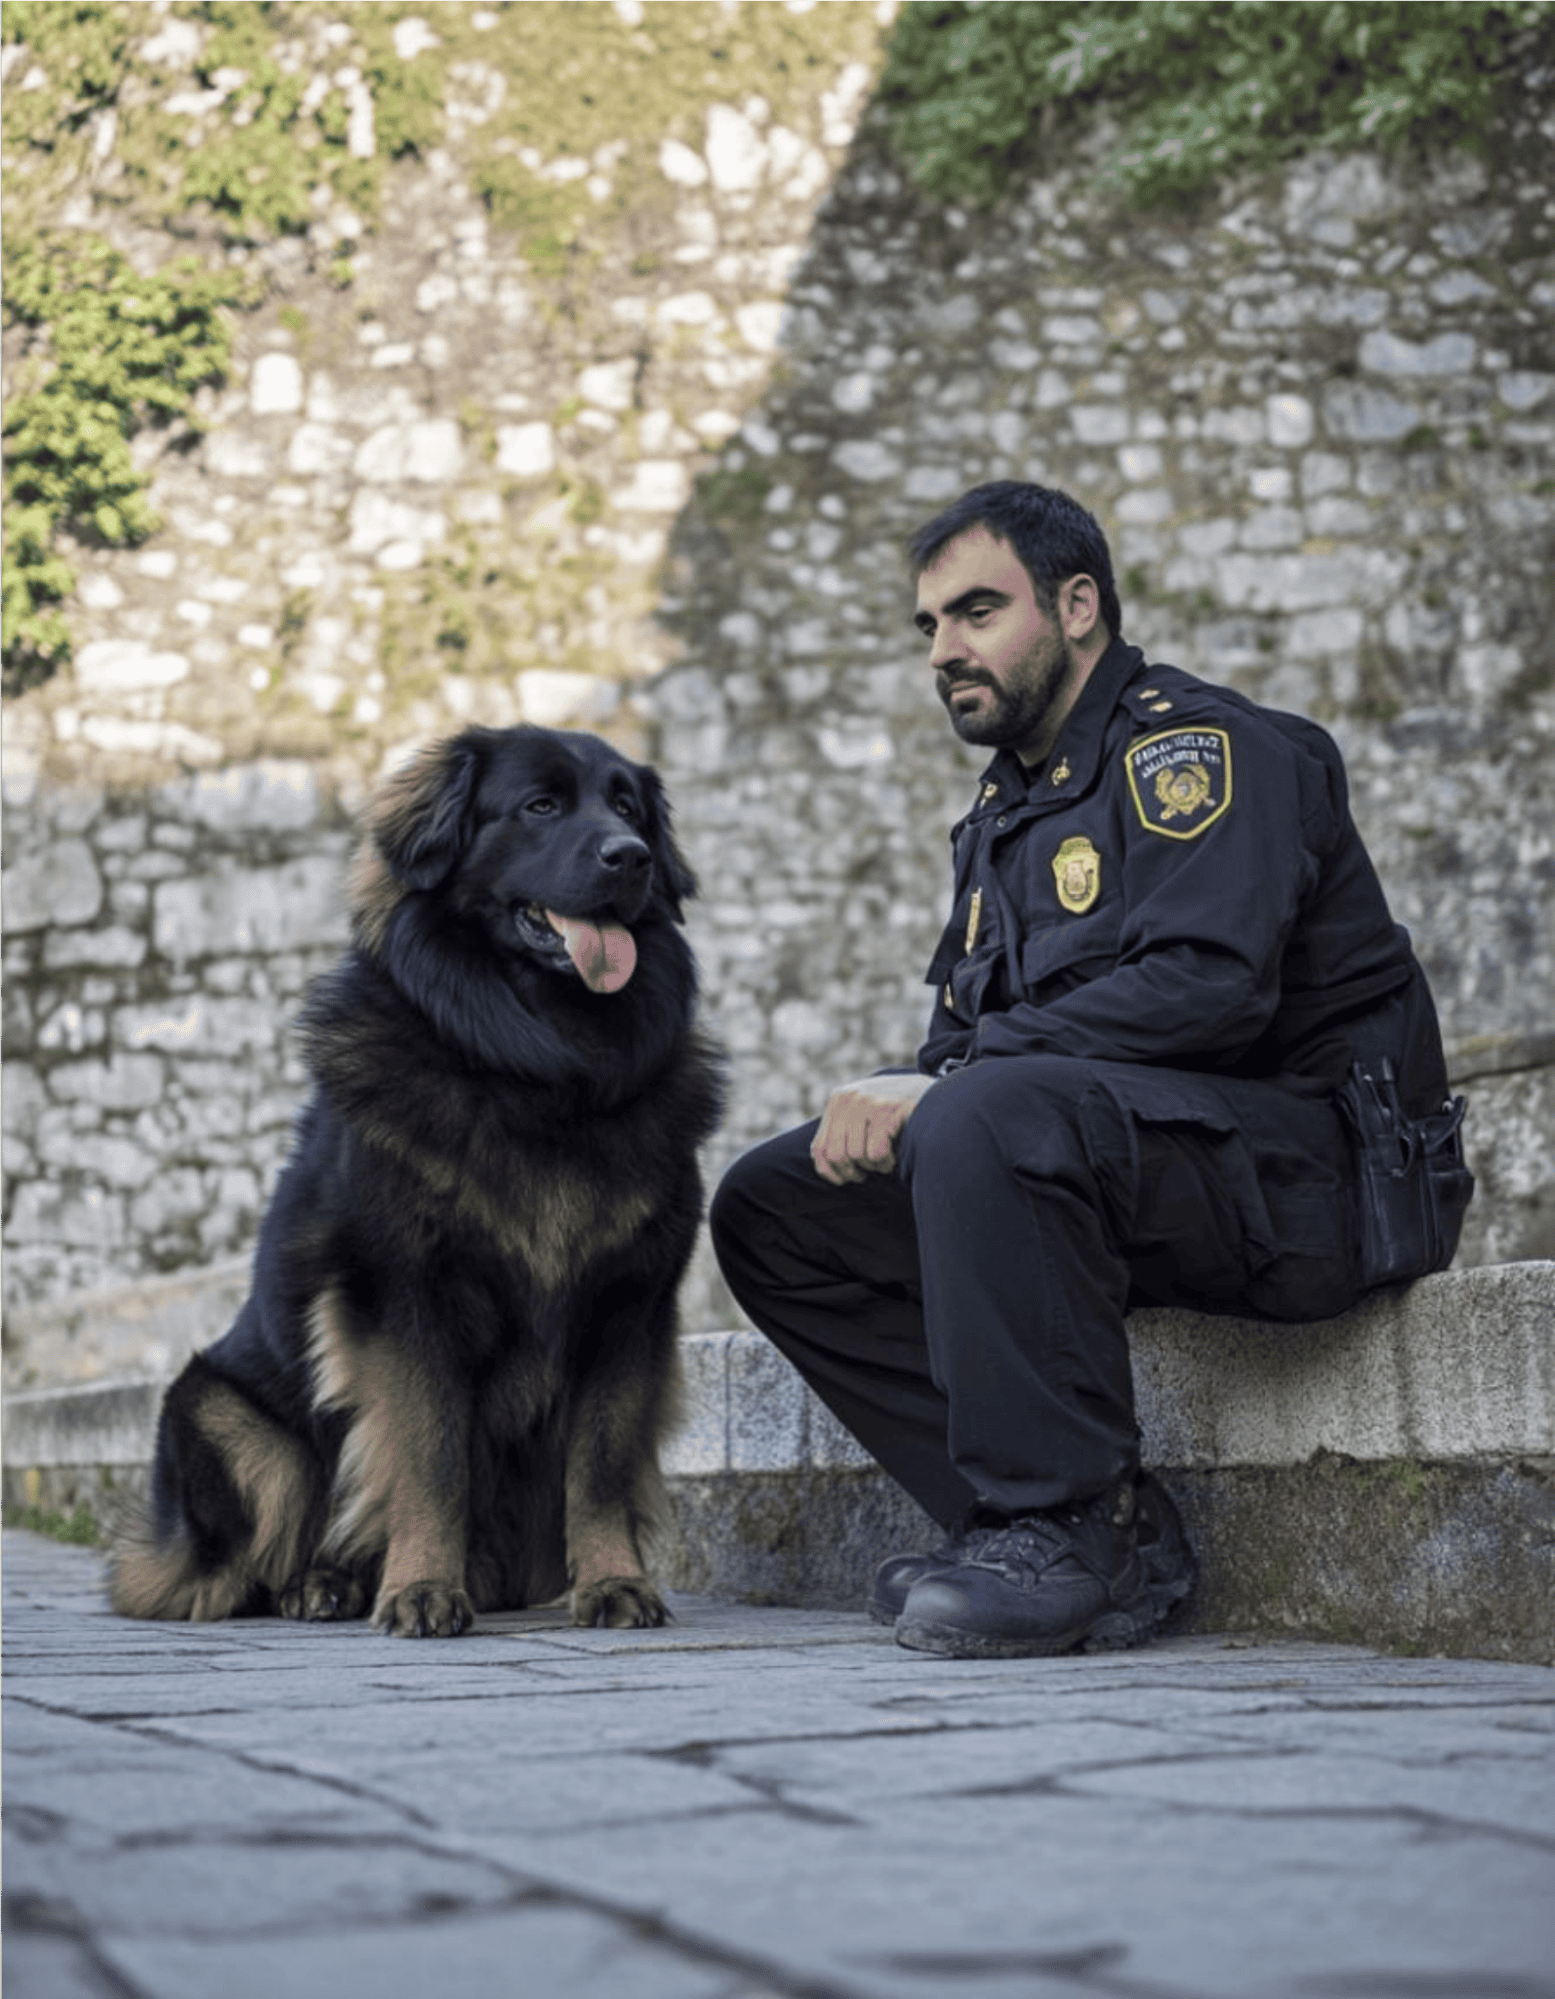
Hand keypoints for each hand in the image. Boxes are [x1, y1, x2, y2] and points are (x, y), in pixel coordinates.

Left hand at [811, 1072, 937, 1185]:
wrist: (933, 1092)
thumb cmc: (895, 1112)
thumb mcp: (863, 1115)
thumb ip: (843, 1133)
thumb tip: (824, 1166)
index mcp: (838, 1101)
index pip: (819, 1147)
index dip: (829, 1171)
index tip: (845, 1179)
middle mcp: (848, 1099)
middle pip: (836, 1154)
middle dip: (852, 1171)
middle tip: (867, 1172)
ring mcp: (866, 1103)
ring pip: (857, 1156)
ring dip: (874, 1166)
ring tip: (885, 1159)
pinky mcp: (885, 1110)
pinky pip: (876, 1153)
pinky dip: (886, 1162)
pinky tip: (894, 1155)